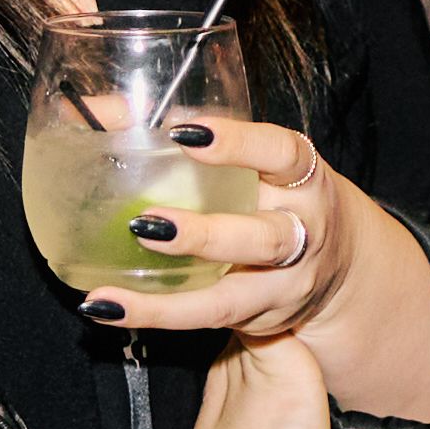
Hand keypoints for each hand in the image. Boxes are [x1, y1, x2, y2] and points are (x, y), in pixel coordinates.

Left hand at [69, 113, 429, 419]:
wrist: (337, 264)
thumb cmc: (271, 193)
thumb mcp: (252, 159)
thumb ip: (188, 132)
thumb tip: (92, 110)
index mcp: (301, 179)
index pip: (281, 154)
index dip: (239, 144)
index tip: (187, 135)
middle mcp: (302, 234)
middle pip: (266, 239)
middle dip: (207, 235)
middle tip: (147, 222)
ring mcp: (281, 284)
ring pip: (232, 296)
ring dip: (171, 297)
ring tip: (115, 291)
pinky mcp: (255, 317)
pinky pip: (203, 319)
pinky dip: (153, 314)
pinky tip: (106, 307)